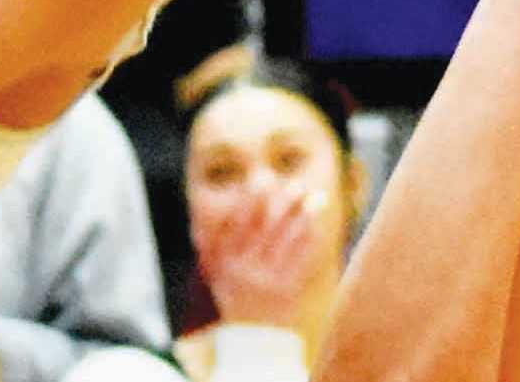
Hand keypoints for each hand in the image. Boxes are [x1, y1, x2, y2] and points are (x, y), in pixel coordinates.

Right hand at [193, 184, 336, 329]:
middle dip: (281, 201)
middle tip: (294, 183)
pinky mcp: (288, 291)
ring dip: (303, 215)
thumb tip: (203, 212)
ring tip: (316, 196)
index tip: (262, 177)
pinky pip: (302, 259)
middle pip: (266, 226)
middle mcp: (245, 268)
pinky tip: (316, 223)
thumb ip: (209, 243)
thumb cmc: (233, 298)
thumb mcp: (214, 272)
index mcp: (225, 260)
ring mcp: (268, 280)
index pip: (238, 221)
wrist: (252, 341)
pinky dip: (310, 238)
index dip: (251, 197)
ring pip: (287, 240)